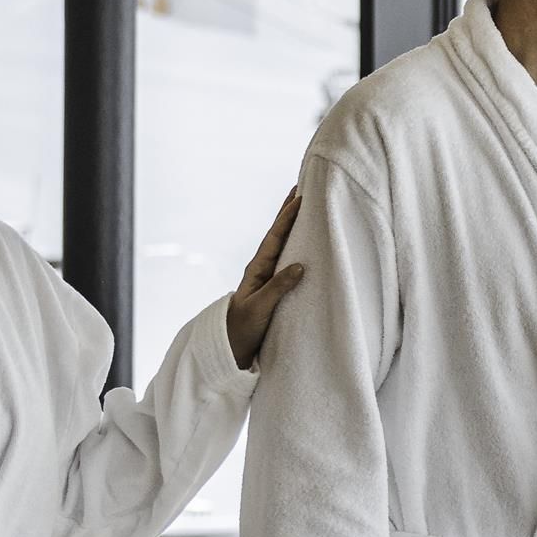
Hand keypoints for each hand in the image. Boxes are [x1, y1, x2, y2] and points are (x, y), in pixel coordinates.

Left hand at [223, 186, 308, 369]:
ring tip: (305, 208)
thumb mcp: (260, 308)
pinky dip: (296, 246)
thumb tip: (300, 266)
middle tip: (301, 188)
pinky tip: (305, 243)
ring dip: (293, 226)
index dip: (287, 217)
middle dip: (289, 212)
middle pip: (278, 234)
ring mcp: (267, 277)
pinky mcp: (274, 288)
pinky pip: (287, 260)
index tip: (301, 196)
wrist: (231, 349)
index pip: (275, 237)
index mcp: (257, 269)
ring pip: (283, 245)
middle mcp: (262, 269)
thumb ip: (278, 287)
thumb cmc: (242, 329)